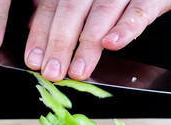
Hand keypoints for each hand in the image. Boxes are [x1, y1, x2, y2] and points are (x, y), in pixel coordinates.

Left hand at [25, 0, 170, 80]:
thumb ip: (58, 8)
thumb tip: (33, 27)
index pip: (52, 7)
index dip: (41, 34)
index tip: (33, 60)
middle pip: (72, 11)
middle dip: (60, 44)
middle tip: (52, 72)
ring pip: (101, 14)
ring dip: (88, 45)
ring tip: (78, 71)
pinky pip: (137, 12)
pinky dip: (125, 28)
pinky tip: (111, 44)